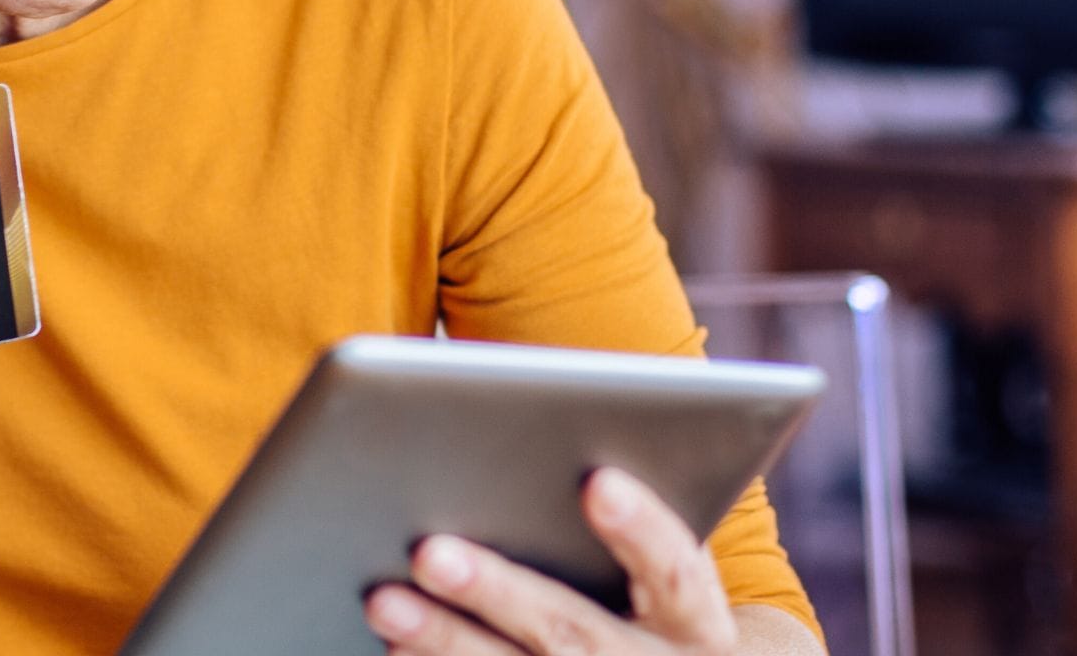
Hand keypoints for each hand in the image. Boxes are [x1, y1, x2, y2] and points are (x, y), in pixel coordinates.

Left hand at [365, 469, 737, 655]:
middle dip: (498, 591)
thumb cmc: (651, 599)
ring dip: (446, 638)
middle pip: (572, 631)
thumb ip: (624, 522)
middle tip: (430, 551)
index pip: (675, 570)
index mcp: (693, 621)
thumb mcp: (662, 570)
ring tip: (383, 600)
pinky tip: (395, 646)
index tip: (597, 483)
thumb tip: (549, 442)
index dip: (641, 528)